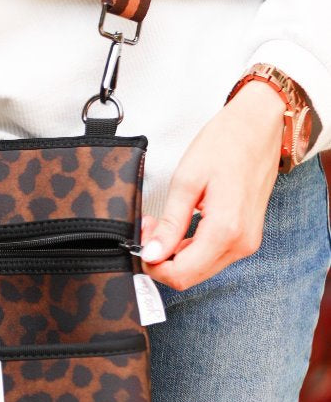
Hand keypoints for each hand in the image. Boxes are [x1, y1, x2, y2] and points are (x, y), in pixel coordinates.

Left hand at [138, 80, 285, 290]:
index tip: (141, 242)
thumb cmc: (226, 144)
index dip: (154, 265)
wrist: (260, 126)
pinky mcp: (245, 236)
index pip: (181, 274)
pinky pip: (211, 256)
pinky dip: (189, 248)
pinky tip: (178, 226)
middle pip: (190, 276)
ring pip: (199, 269)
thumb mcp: (187, 181)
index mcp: (226, 231)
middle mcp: (241, 244)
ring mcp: (246, 242)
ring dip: (174, 254)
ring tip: (160, 223)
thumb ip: (169, 224)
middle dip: (162, 259)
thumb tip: (152, 254)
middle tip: (148, 229)